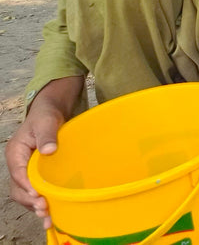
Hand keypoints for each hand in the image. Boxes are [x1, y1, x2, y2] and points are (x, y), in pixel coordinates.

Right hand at [5, 76, 81, 229]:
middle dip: (30, 200)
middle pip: (18, 188)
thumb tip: (49, 150)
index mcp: (16, 152)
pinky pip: (34, 191)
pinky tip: (51, 211)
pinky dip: (40, 201)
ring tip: (48, 216)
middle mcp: (17, 164)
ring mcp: (25, 171)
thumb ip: (47, 135)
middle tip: (44, 209)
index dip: (26, 185)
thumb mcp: (47, 121)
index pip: (18, 172)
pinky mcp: (35, 175)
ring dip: (34, 205)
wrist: (50, 112)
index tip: (38, 194)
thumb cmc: (47, 115)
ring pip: (24, 193)